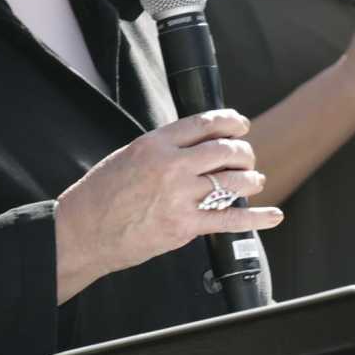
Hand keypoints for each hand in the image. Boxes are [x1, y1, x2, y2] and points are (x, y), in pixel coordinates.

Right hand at [54, 109, 282, 302]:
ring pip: (232, 182)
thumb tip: (196, 147)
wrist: (81, 232)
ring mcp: (179, 197)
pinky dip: (257, 218)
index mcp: (154, 144)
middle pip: (225, 151)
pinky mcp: (184, 227)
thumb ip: (162, 150)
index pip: (204, 124)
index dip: (231, 122)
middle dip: (244, 153)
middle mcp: (170, 166)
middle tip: (247, 158)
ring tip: (254, 181)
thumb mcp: (128, 156)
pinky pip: (230, 220)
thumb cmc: (99, 196)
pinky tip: (273, 216)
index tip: (241, 126)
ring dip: (251, 180)